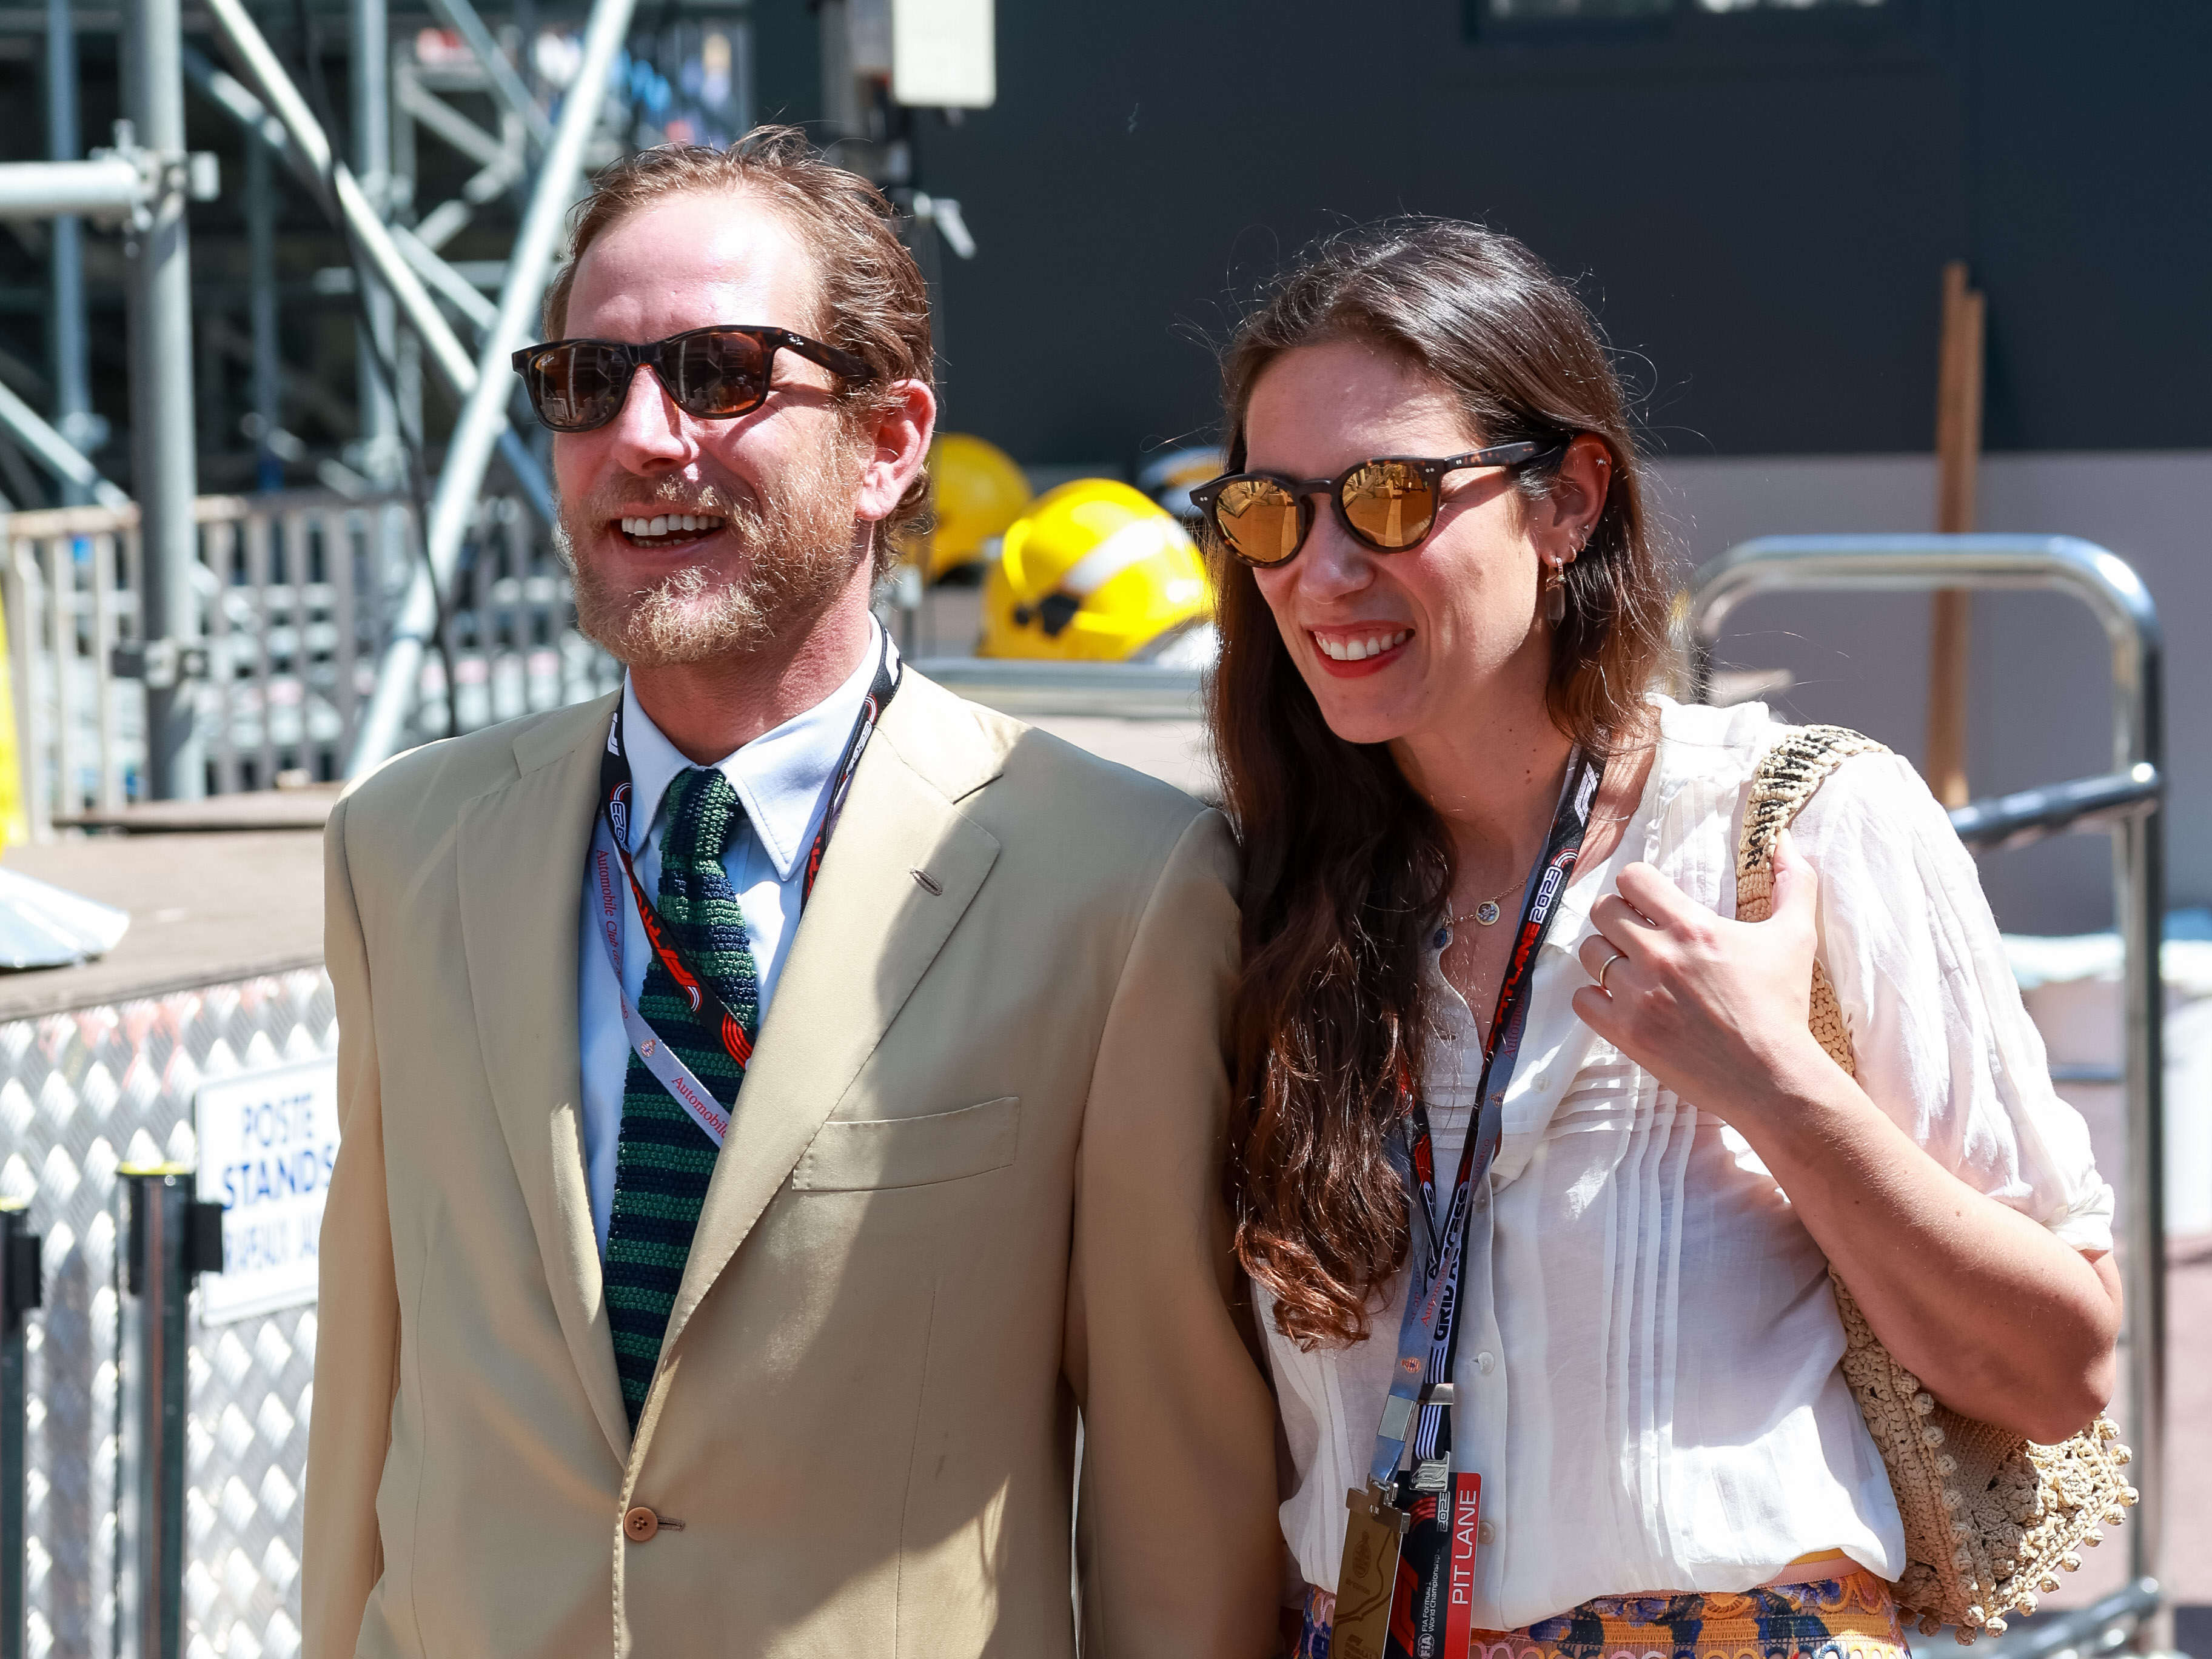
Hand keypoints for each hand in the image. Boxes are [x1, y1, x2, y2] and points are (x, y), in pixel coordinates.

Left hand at [1571, 830, 1839, 1130]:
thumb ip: (1795, 883)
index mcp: (1692, 927)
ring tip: (1629, 967)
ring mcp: (1637, 996)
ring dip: (1604, 955)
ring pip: (1589, 952)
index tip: (1650, 902)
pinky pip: (1581, 1000)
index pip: (1633, 878)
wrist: (1773, 1077)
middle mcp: (1658, 956)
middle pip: (1602, 911)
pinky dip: (1594, 998)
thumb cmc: (1784, 1005)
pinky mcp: (1625, 1033)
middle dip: (1617, 916)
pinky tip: (1619, 1000)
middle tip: (1637, 933)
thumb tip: (1787, 840)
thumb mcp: (1796, 937)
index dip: (1638, 886)